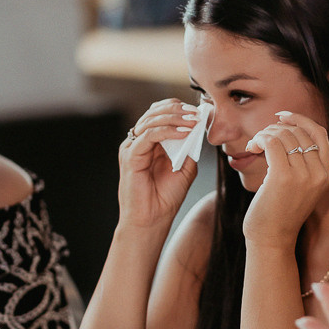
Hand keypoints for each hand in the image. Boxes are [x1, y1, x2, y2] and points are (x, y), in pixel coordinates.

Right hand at [118, 99, 201, 227]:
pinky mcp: (130, 156)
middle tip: (195, 113)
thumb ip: (189, 149)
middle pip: (154, 113)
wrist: (153, 220)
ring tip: (193, 122)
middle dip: (177, 109)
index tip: (197, 112)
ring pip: (151, 120)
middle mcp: (138, 142)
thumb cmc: (166, 198)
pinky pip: (148, 136)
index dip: (177, 108)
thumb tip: (198, 129)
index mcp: (150, 143)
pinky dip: (167, 131)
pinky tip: (183, 133)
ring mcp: (132, 148)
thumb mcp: (185, 169)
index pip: (159, 113)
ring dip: (174, 118)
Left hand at [242, 111, 328, 248]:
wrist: (272, 239)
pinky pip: (271, 142)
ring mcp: (303, 175)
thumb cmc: (281, 212)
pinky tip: (251, 148)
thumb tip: (287, 129)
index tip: (282, 116)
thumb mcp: (302, 186)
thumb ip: (304, 162)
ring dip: (264, 134)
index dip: (301, 119)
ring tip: (255, 145)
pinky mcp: (283, 177)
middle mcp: (320, 173)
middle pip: (299, 131)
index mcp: (327, 174)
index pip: (320, 133)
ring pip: (283, 135)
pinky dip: (259, 139)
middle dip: (276, 128)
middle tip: (261, 137)